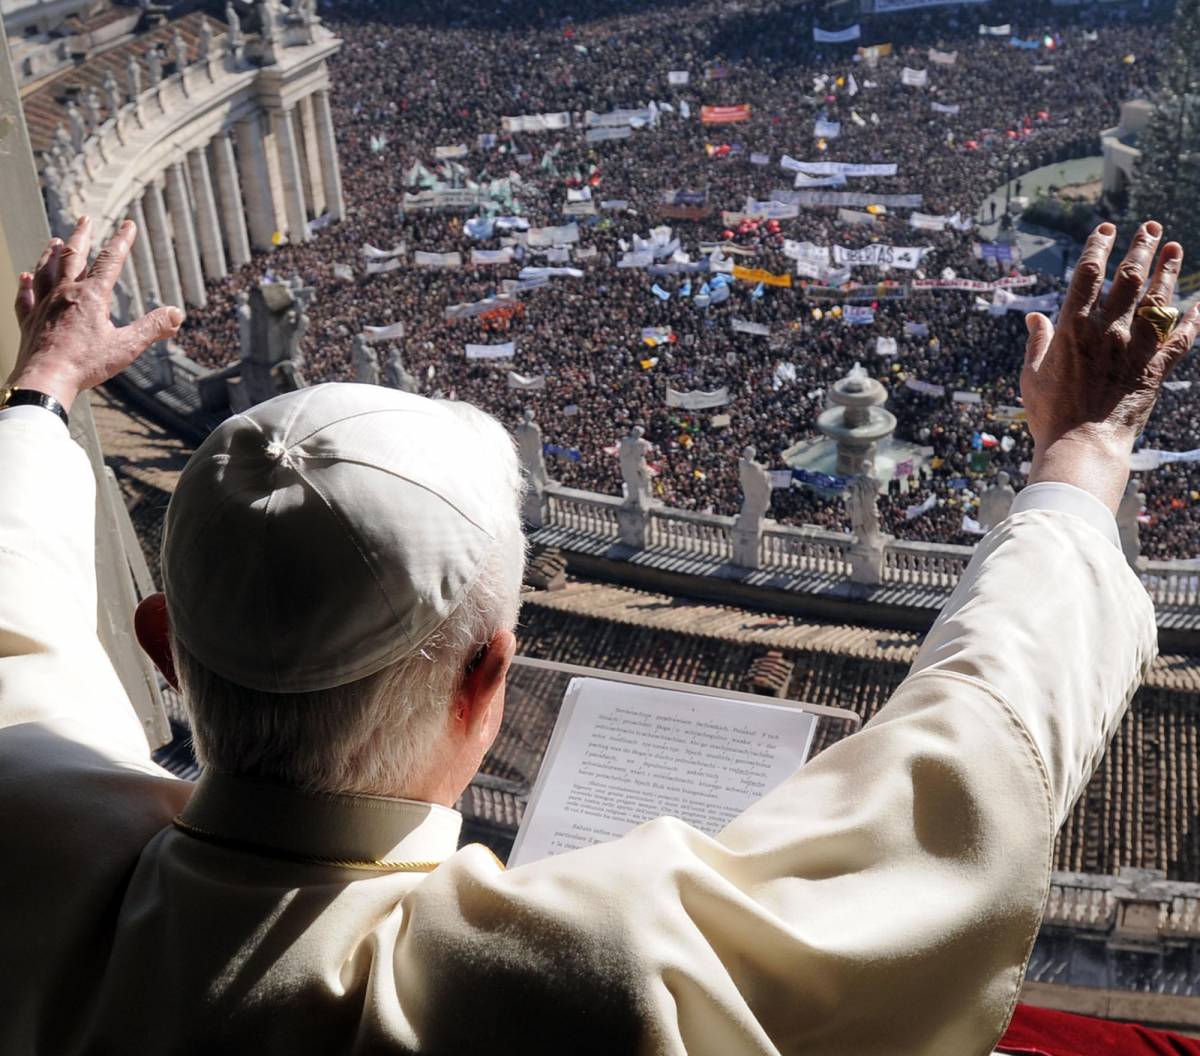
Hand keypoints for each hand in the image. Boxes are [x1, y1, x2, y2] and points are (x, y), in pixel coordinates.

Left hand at [6, 216, 183, 412]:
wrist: (45, 379)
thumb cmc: (86, 364)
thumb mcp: (127, 347)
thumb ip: (153, 328)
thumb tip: (177, 314)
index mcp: (91, 296)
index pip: (110, 261)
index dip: (122, 241)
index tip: (128, 224)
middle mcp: (65, 294)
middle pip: (72, 256)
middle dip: (82, 235)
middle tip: (86, 219)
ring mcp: (43, 306)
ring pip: (46, 271)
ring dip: (51, 254)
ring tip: (56, 241)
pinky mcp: (29, 321)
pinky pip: (25, 298)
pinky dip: (26, 285)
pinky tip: (24, 277)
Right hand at [1021, 220, 1199, 511]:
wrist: (1083, 445)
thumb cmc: (1050, 414)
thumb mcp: (1032, 375)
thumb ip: (1036, 342)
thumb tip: (1033, 317)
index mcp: (1073, 327)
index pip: (1089, 273)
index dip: (1099, 247)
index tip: (1107, 230)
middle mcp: (1109, 329)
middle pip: (1129, 277)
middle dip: (1141, 248)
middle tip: (1151, 228)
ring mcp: (1136, 347)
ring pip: (1158, 298)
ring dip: (1167, 270)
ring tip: (1173, 248)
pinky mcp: (1156, 367)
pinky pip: (1183, 336)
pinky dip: (1195, 316)